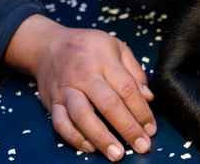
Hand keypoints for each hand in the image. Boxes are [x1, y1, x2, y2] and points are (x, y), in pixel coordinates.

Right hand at [4, 15, 156, 161]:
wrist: (49, 46)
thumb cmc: (88, 47)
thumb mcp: (116, 47)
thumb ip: (134, 71)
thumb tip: (148, 98)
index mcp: (103, 59)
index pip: (127, 88)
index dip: (141, 111)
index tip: (151, 128)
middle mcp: (84, 75)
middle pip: (107, 104)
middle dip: (127, 128)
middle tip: (142, 146)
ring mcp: (66, 89)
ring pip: (82, 116)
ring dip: (101, 138)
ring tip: (117, 154)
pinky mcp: (52, 102)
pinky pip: (61, 123)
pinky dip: (74, 138)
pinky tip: (90, 148)